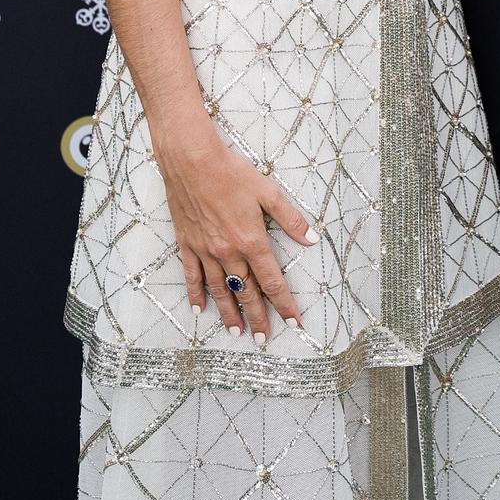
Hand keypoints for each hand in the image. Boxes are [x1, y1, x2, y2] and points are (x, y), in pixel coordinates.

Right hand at [157, 127, 318, 340]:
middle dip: (258, 317)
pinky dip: (196, 294)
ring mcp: (205, 250)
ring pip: (220, 290)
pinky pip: (192, 276)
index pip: (272, 282)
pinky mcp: (187, 244)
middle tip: (263, 338)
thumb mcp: (268, 192)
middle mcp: (228, 252)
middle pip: (247, 292)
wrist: (191, 160)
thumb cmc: (231, 172)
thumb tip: (311, 239)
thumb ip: (290, 219)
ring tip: (237, 331)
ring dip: (229, 313)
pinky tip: (200, 310)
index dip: (285, 304)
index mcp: (251, 241)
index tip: (294, 321)